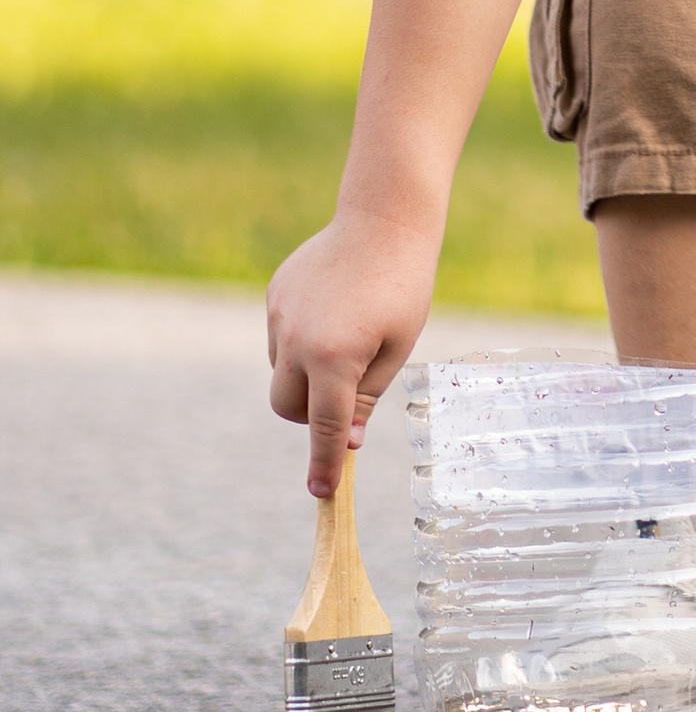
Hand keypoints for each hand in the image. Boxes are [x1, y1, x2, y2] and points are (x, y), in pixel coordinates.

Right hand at [266, 212, 438, 497]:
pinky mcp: (275, 296)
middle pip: (288, 406)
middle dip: (312, 414)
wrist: (384, 219)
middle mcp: (296, 341)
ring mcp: (280, 316)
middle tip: (348, 394)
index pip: (325, 427)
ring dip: (306, 374)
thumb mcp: (396, 348)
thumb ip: (367, 396)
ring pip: (281, 371)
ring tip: (349, 337)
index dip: (324, 462)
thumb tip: (345, 441)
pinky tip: (335, 310)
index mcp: (334, 358)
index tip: (321, 492)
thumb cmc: (404, 287)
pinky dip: (302, 341)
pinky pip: (282, 336)